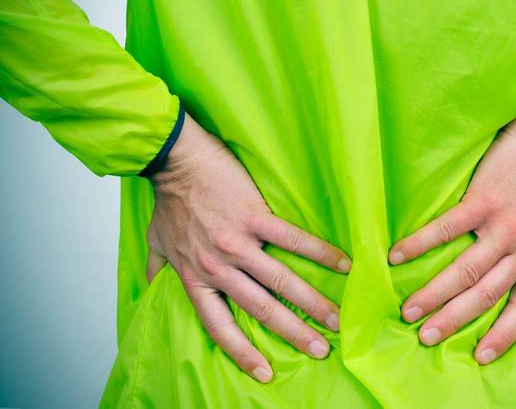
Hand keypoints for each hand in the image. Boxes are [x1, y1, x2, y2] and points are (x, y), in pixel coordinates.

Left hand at [145, 112, 351, 382]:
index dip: (242, 353)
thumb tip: (154, 289)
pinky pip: (293, 239)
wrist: (174, 161)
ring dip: (312, 303)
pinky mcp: (254, 216)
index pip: (219, 326)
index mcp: (196, 277)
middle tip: (321, 350)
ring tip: (336, 319)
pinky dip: (319, 253)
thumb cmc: (169, 200)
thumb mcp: (156, 242)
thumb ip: (159, 269)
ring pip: (281, 281)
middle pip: (261, 309)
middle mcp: (218, 267)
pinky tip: (343, 264)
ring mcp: (237, 242)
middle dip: (294, 334)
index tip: (266, 373)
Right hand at [388, 107, 515, 363]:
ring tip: (408, 310)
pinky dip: (419, 244)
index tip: (480, 356)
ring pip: (465, 272)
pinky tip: (397, 255)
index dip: (504, 336)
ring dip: (434, 294)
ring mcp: (503, 227)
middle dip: (454, 321)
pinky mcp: (482, 202)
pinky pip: (446, 230)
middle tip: (426, 337)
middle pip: (486, 297)